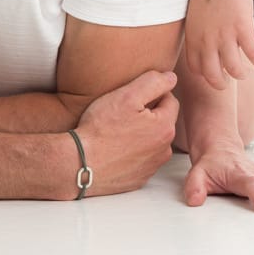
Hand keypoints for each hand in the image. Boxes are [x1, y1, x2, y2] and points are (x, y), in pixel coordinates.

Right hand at [73, 69, 178, 196]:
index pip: (170, 100)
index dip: (151, 93)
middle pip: (162, 121)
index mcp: (165, 127)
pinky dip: (133, 151)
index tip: (132, 96)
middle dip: (147, 113)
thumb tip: (171, 77)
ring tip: (118, 129)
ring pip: (152, 140)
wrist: (82, 164)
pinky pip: (141, 158)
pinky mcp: (139, 178)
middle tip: (123, 111)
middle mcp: (164, 150)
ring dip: (141, 133)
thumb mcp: (127, 96)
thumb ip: (153, 82)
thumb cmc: (102, 128)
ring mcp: (152, 167)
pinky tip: (115, 146)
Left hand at [185, 0, 253, 89]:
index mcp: (193, 35)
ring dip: (242, 73)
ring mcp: (224, 34)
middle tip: (231, 78)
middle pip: (213, 76)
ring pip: (235, 70)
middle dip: (223, 83)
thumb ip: (199, 29)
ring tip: (247, 68)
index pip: (197, 68)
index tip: (216, 71)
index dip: (207, 74)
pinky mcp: (242, 26)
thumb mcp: (194, 12)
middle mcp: (206, 39)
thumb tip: (206, 42)